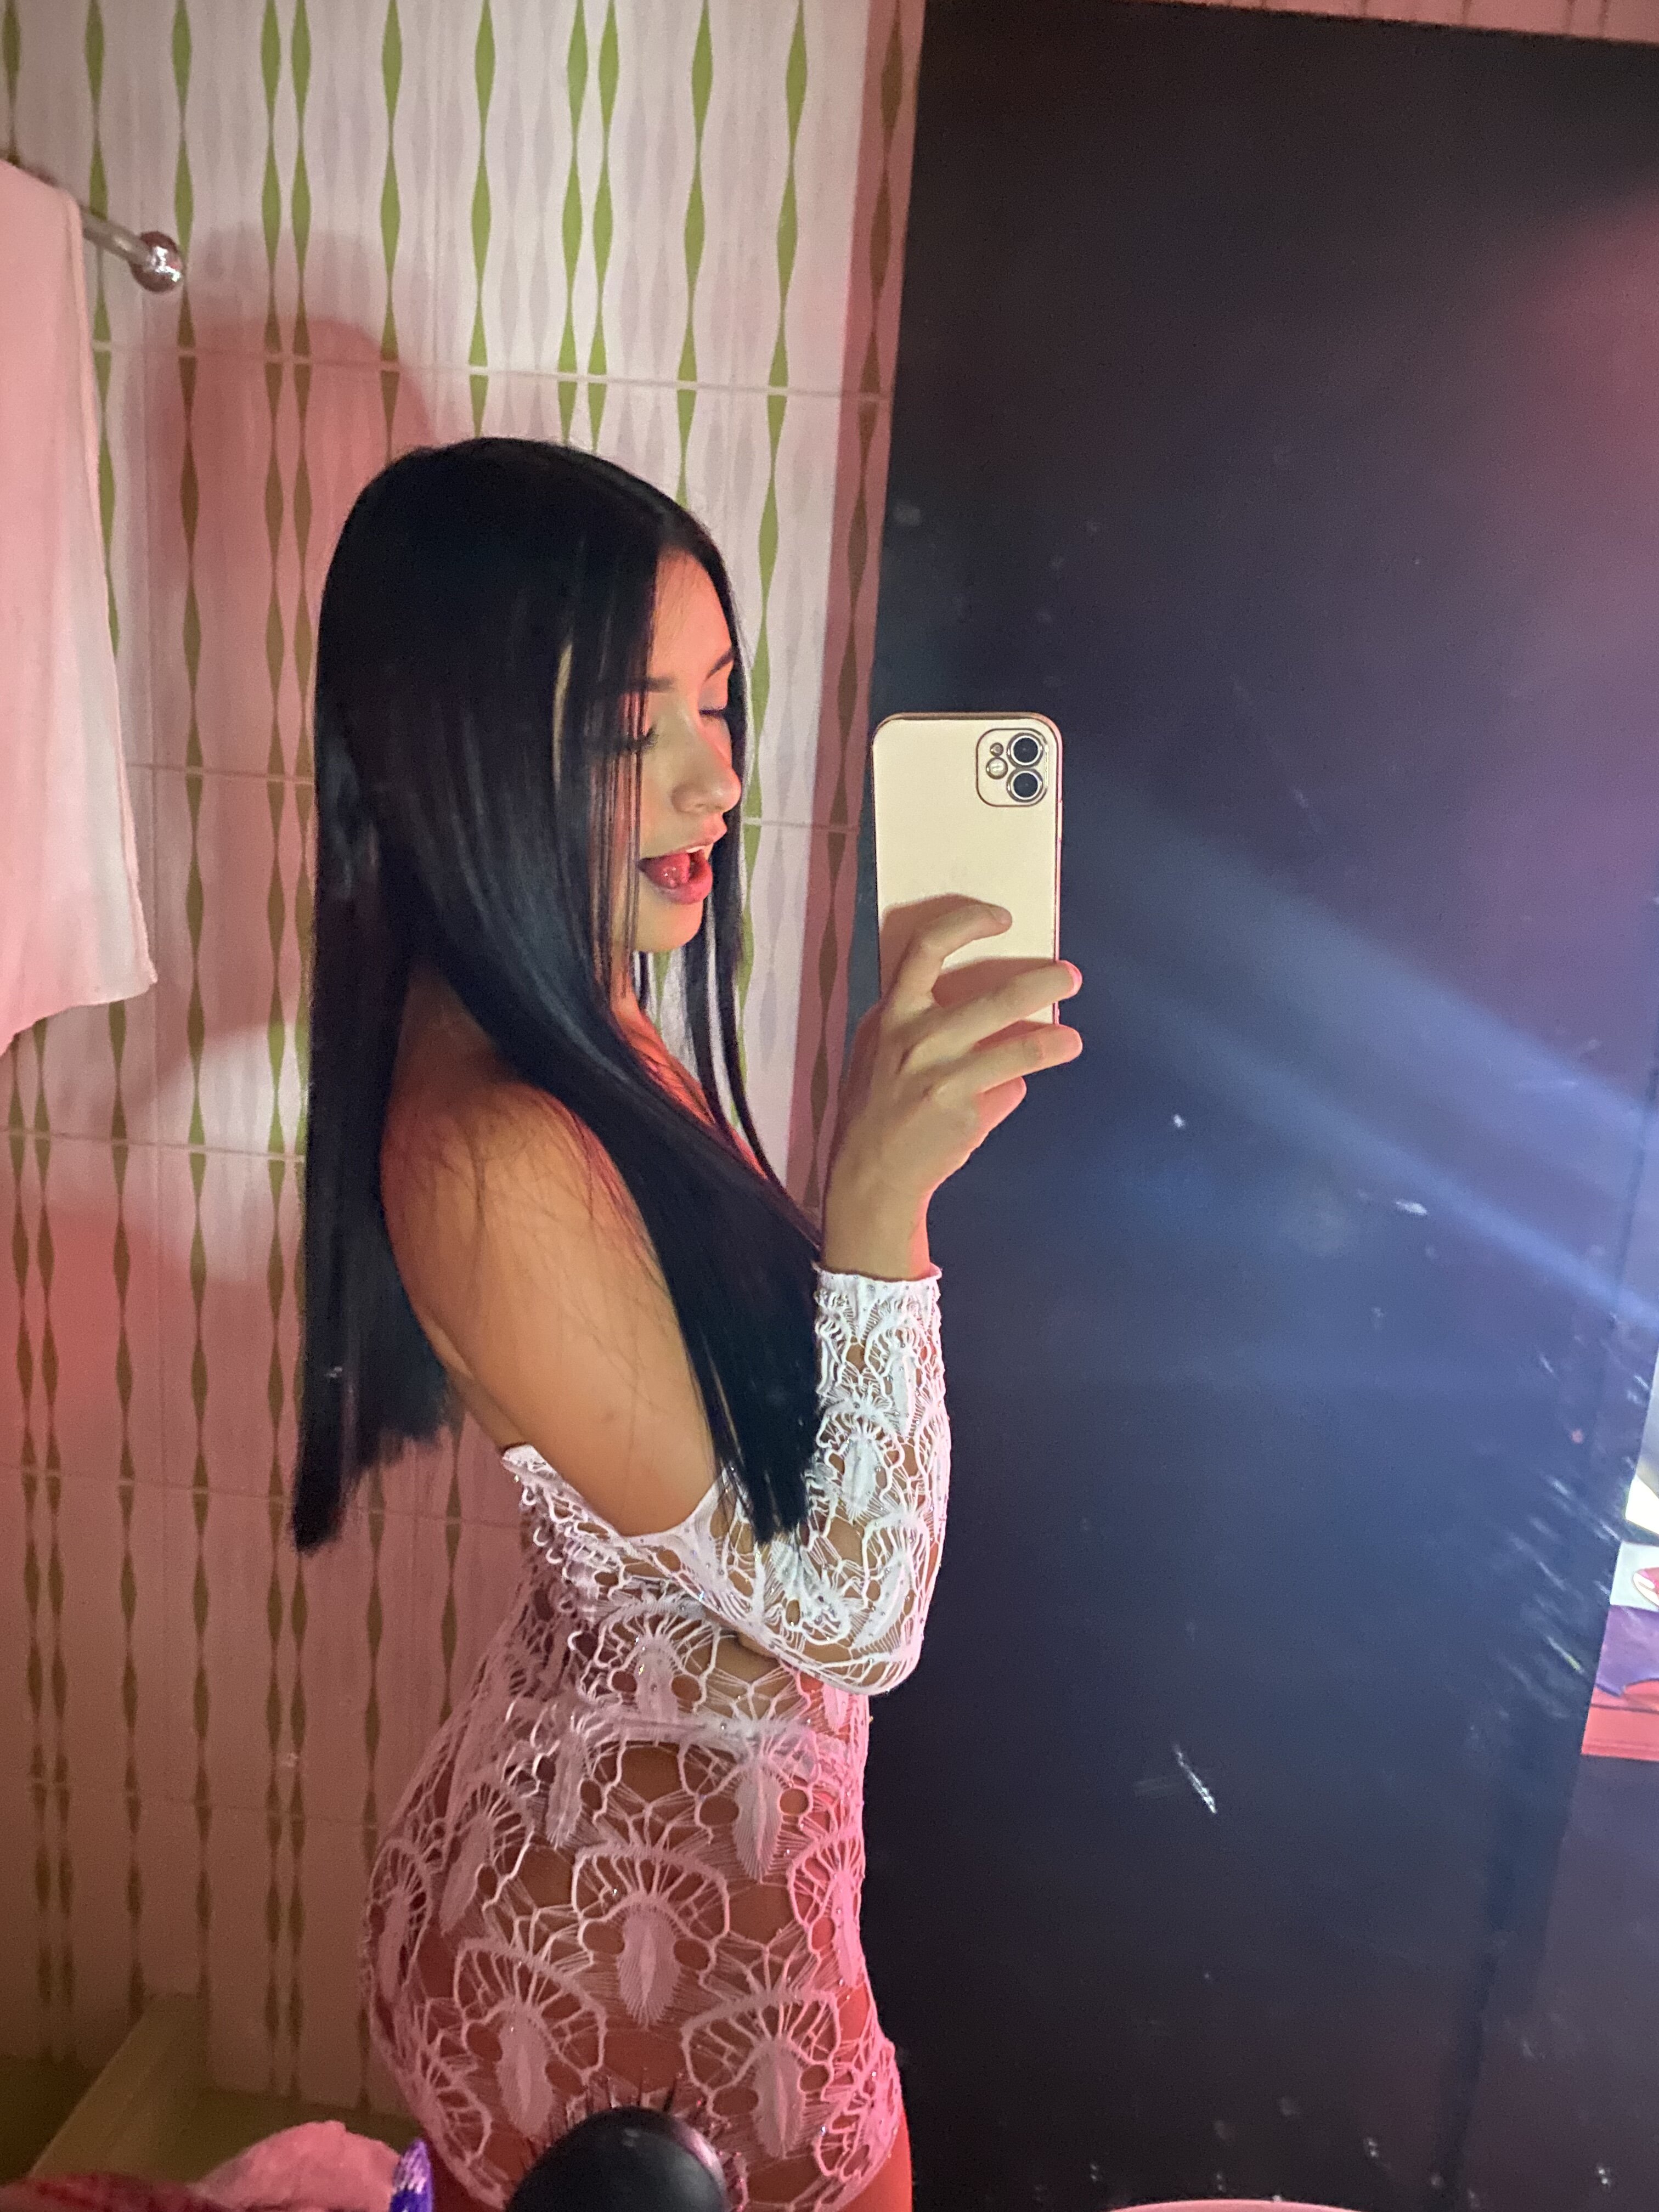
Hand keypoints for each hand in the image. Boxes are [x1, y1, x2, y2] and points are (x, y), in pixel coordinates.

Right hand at [821, 900, 1082, 1278]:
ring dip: (1054, 1039)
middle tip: (1070, 976)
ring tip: (1074, 1038)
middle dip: (1040, 982)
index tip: (1002, 918)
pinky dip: (1027, 1076)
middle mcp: (914, 1036)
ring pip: (1015, 1046)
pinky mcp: (961, 1108)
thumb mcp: (886, 1050)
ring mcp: (940, 1073)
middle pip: (993, 996)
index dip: (967, 922)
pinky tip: (1044, 1068)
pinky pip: (1007, 1085)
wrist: (870, 1170)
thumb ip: (928, 1022)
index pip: (926, 948)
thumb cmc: (883, 1103)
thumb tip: (993, 1012)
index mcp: (893, 1012)